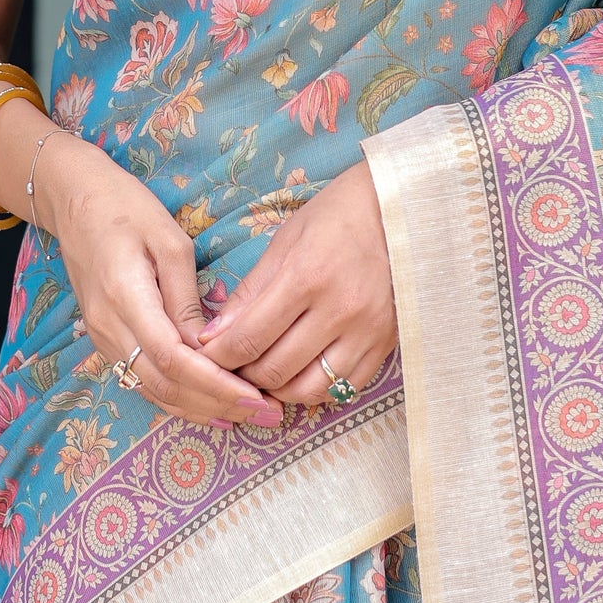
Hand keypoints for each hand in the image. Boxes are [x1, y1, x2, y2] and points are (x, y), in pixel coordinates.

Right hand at [39, 133, 283, 429]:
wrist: (76, 200)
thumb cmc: (127, 208)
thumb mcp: (168, 239)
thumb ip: (187, 296)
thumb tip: (210, 346)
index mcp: (125, 297)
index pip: (172, 358)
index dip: (214, 384)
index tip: (255, 396)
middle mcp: (108, 328)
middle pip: (164, 385)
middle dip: (216, 405)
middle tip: (266, 415)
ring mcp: (102, 338)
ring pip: (152, 390)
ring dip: (200, 409)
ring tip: (246, 417)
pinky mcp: (106, 339)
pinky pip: (143, 379)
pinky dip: (178, 398)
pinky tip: (210, 405)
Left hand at [196, 159, 396, 406]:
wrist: (396, 211)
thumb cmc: (334, 218)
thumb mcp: (284, 242)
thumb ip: (249, 292)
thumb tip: (213, 335)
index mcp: (307, 276)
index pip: (249, 337)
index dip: (219, 356)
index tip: (206, 356)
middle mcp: (339, 309)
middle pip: (275, 369)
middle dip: (243, 375)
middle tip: (232, 365)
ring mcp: (366, 332)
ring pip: (309, 390)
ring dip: (277, 390)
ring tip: (264, 372)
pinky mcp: (384, 345)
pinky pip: (343, 389)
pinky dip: (315, 391)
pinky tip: (301, 373)